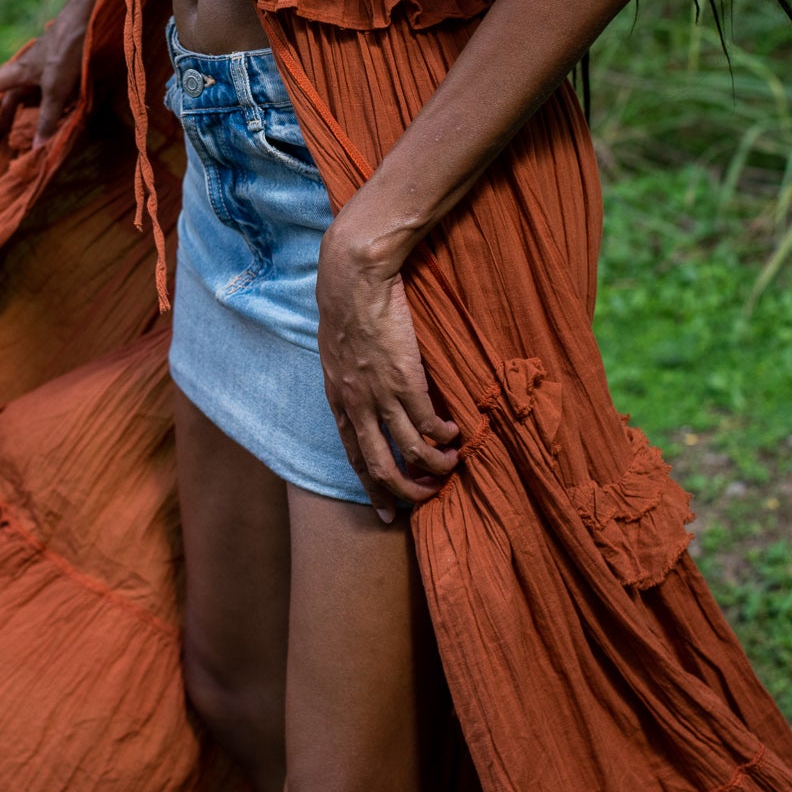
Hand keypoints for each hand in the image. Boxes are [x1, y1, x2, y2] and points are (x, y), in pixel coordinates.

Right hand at [0, 0, 117, 147]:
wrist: (91, 16)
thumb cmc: (68, 50)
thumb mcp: (56, 88)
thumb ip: (48, 117)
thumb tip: (37, 148)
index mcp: (20, 71)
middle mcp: (29, 67)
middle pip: (11, 93)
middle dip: (4, 112)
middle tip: (1, 133)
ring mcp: (47, 63)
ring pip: (32, 90)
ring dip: (28, 107)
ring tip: (30, 126)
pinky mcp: (65, 62)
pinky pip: (51, 86)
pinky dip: (50, 100)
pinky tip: (63, 110)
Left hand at [316, 215, 459, 524]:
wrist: (353, 280)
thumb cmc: (345, 307)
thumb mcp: (336, 353)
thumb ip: (349, 380)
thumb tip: (363, 392)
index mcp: (338, 399)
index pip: (354, 457)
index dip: (372, 488)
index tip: (387, 511)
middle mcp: (357, 405)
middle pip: (379, 467)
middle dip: (405, 492)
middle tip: (427, 499)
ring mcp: (381, 395)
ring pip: (410, 453)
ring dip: (434, 467)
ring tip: (451, 466)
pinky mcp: (406, 380)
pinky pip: (430, 424)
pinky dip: (445, 435)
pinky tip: (456, 433)